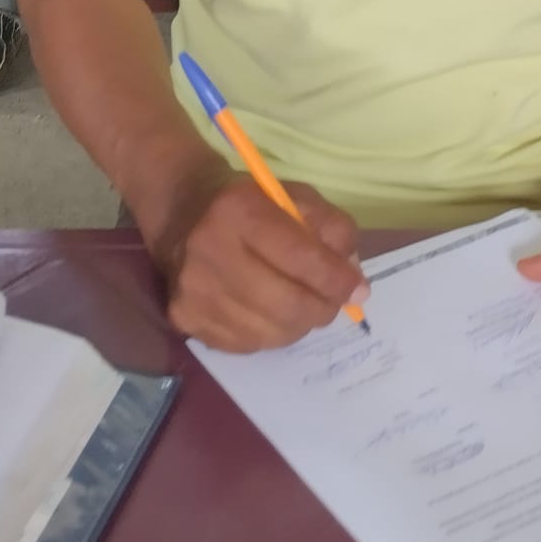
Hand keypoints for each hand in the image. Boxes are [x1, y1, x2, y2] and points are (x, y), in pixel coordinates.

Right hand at [147, 167, 368, 351]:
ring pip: (269, 332)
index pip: (299, 257)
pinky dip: (271, 334)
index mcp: (239, 210)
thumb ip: (332, 229)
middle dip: (322, 308)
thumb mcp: (296, 197)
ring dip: (299, 324)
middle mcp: (210, 251)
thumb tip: (355, 281)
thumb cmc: (250, 203)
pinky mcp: (185, 319)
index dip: (335, 280)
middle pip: (286, 304)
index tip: (358, 289)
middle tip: (333, 303)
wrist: (182, 214)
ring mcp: (193, 291)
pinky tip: (270, 312)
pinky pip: (247, 344)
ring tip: (302, 305)